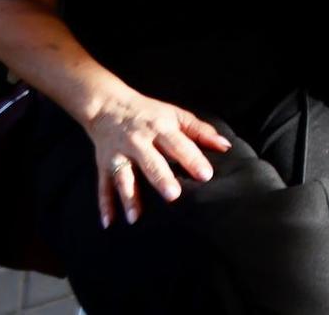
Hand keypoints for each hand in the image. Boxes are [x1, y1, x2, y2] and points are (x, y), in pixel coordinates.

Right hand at [83, 89, 231, 226]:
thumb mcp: (175, 115)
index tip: (206, 175)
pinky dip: (104, 205)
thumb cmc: (150, 114)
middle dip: (161, 178)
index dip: (192, 159)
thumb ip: (200, 131)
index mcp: (159, 128)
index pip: (178, 144)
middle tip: (173, 195)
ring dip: (129, 197)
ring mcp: (119, 155)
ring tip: (135, 218)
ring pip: (123, 177)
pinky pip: (103, 187)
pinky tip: (109, 222)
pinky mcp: (103, 166)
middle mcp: (138, 141)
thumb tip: (225, 146)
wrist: (108, 106)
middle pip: (151, 162)